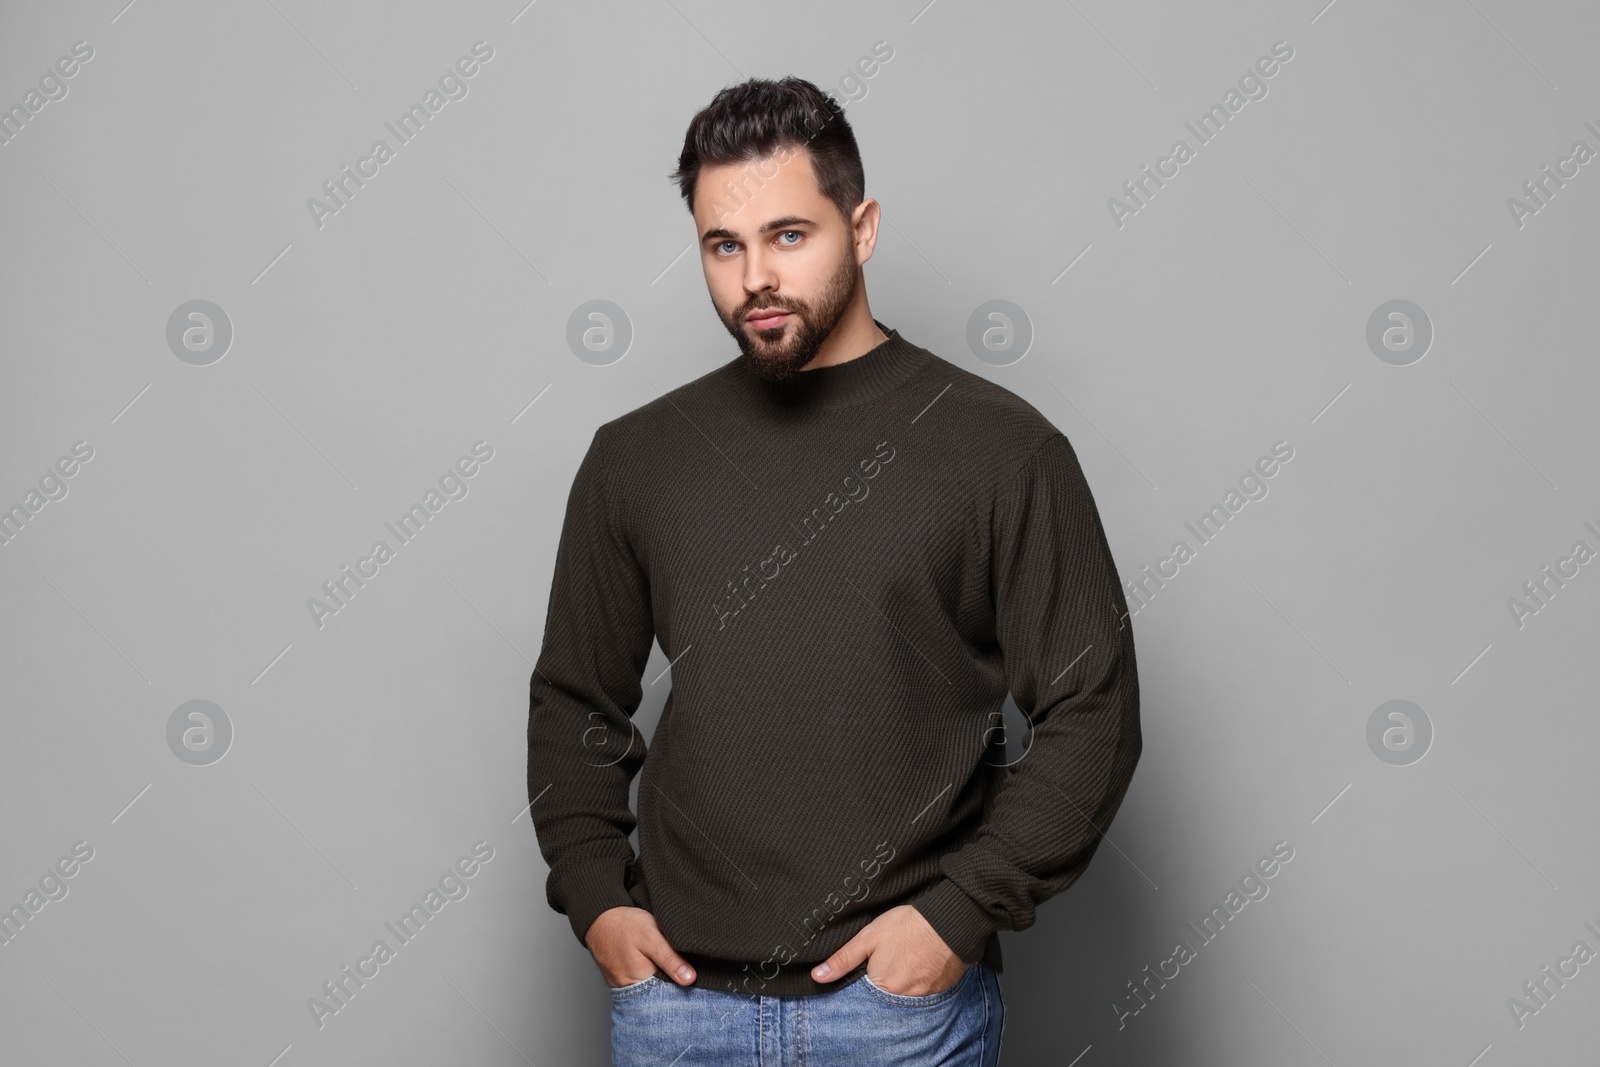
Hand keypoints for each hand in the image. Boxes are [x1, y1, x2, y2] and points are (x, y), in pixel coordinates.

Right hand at [584, 906, 696, 987]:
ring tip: (657, 959)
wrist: (599, 915)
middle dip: (667, 981)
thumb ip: (671, 959)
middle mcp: (626, 987)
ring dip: (655, 977)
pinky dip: (643, 974)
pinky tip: (647, 961)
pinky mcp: (615, 978)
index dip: (678, 982)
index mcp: (639, 979)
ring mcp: (619, 984)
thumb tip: (689, 979)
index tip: (686, 971)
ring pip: (645, 987)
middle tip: (670, 960)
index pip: (666, 993)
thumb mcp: (652, 937)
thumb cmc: (625, 924)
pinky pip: (634, 982)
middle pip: (655, 992)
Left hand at [808, 904, 968, 995]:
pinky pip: (927, 991)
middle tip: (892, 958)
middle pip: (887, 996)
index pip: (865, 995)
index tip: (871, 966)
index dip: (865, 979)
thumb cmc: (908, 925)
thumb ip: (843, 959)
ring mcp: (926, 996)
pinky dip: (922, 980)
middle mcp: (905, 998)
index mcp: (883, 986)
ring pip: (907, 994)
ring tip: (906, 958)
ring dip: (904, 981)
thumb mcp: (869, 937)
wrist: (951, 918)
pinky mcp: (943, 989)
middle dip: (885, 981)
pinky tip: (921, 962)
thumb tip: (817, 977)